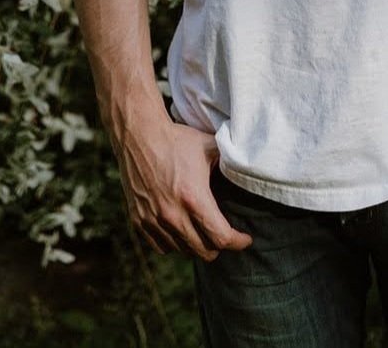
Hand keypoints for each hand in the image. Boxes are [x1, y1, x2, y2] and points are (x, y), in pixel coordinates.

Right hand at [115, 115, 252, 259]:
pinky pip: (162, 247)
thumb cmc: (177, 140)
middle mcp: (173, 215)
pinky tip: (183, 231)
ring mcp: (154, 221)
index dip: (238, 242)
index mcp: (194, 198)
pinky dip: (175, 244)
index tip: (246, 239)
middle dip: (220, 246)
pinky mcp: (139, 221)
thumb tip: (248, 170)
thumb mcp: (209, 147)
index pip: (221, 237)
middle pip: (204, 251)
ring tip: (205, 232)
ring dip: (198, 245)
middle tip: (226, 234)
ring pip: (183, 251)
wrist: (139, 136)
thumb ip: (229, 163)